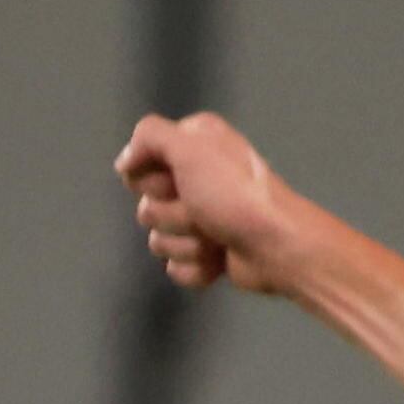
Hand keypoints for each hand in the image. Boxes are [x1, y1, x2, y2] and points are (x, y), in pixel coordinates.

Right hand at [120, 110, 315, 296]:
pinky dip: (195, 267)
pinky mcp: (210, 255)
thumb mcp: (188, 146)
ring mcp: (204, 221)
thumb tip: (125, 163)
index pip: (138, 165)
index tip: (176, 180)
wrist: (278, 247)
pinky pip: (176, 267)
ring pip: (158, 240)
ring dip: (186, 242)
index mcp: (193, 148)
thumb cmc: (237, 194)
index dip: (150, 178)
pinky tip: (219, 260)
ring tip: (216, 237)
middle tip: (204, 212)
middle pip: (146, 205)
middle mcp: (197, 180)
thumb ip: (148, 136)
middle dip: (172, 214)